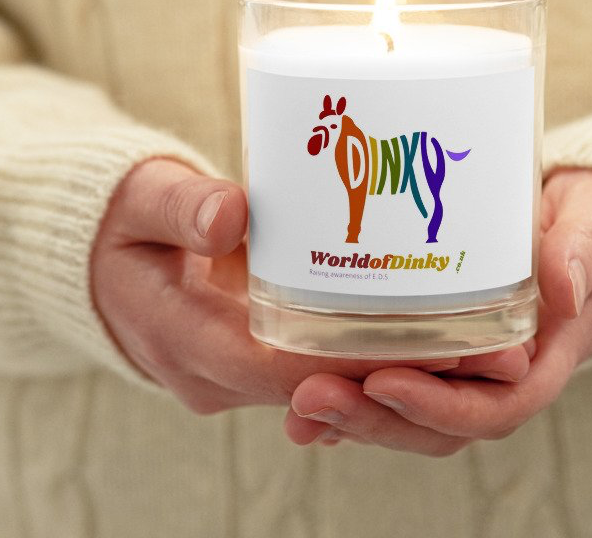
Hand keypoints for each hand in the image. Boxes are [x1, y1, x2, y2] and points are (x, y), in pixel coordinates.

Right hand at [90, 159, 528, 415]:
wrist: (105, 263)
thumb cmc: (123, 227)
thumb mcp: (142, 201)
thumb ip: (181, 206)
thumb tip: (230, 215)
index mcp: (187, 341)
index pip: (286, 369)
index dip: (362, 362)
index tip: (433, 343)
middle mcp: (218, 376)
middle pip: (322, 388)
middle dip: (402, 374)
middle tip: (487, 347)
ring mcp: (239, 376)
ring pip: (328, 389)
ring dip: (397, 374)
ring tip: (478, 343)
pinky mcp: (256, 362)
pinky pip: (320, 372)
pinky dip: (369, 360)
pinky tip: (425, 334)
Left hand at [284, 168, 591, 453]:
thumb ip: (583, 253)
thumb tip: (563, 287)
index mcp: (543, 358)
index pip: (493, 407)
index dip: (438, 407)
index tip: (384, 382)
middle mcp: (501, 374)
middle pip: (437, 423)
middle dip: (374, 419)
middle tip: (310, 396)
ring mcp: (469, 364)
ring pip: (409, 411)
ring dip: (353, 413)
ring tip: (296, 400)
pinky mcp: (444, 342)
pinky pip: (398, 377)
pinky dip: (355, 389)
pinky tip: (307, 382)